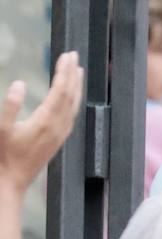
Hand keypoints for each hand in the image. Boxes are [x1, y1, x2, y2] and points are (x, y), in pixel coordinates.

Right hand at [0, 51, 83, 194]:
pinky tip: (70, 96)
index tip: (67, 55)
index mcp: (45, 122)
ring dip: (75, 86)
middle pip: (70, 95)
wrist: (9, 183)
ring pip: (73, 105)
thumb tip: (18, 84)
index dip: (64, 71)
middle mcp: (58, 127)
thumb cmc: (1, 156)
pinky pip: (71, 115)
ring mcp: (60, 134)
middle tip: (73, 55)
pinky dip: (73, 100)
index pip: (60, 90)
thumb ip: (9, 106)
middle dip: (72, 73)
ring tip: (77, 71)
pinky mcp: (58, 140)